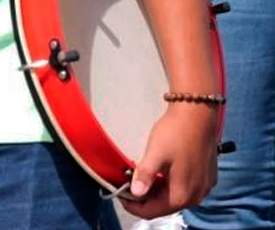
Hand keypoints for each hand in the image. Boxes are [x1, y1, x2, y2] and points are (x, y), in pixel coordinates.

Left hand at [120, 103, 219, 218]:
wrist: (198, 114)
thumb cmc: (176, 133)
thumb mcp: (155, 154)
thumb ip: (145, 175)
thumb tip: (136, 192)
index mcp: (182, 195)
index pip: (151, 211)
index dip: (132, 205)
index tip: (119, 193)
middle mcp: (196, 196)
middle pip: (163, 206)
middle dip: (144, 197)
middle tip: (127, 182)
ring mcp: (203, 187)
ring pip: (173, 197)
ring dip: (156, 190)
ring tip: (140, 174)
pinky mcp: (207, 178)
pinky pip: (184, 188)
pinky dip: (168, 184)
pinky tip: (159, 170)